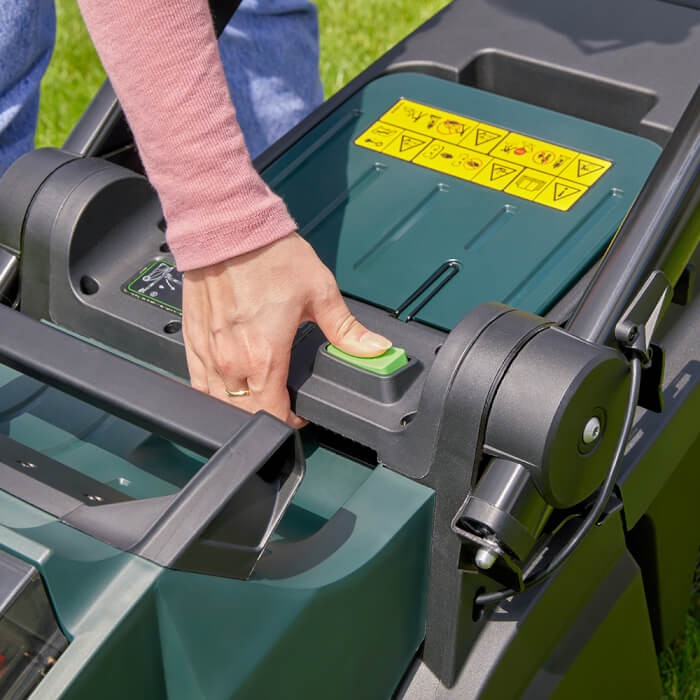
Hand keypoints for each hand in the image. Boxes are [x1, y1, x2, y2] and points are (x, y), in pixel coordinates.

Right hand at [182, 232, 391, 426]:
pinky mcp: (191, 338)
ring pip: (217, 402)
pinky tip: (224, 383)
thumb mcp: (319, 292)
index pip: (272, 414)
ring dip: (237, 406)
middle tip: (281, 404)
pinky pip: (196, 380)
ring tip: (255, 396)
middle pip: (243, 414)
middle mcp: (231, 361)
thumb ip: (347, 329)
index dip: (289, 422)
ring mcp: (208, 352)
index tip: (299, 413)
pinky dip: (211, 390)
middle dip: (265, 416)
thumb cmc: (268, 254)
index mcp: (264, 356)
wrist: (227, 225)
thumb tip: (375, 348)